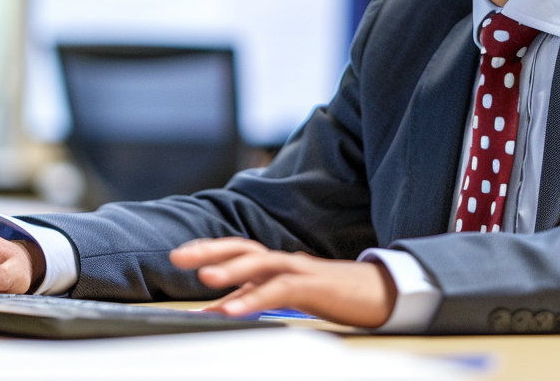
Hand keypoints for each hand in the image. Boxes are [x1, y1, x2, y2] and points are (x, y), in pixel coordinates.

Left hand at [169, 237, 395, 327]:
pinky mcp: (314, 286)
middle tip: (177, 256)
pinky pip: (280, 290)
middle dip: (209, 250)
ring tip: (204, 278)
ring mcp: (301, 270)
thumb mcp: (285, 297)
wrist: (382, 294)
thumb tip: (214, 309)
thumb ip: (252, 299)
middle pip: (243, 247)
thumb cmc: (333, 295)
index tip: (179, 254)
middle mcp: (285, 260)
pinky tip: (232, 311)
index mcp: (277, 263)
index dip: (208, 249)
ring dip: (231, 269)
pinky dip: (254, 299)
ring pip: (261, 263)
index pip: (237, 250)